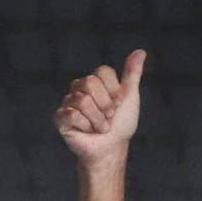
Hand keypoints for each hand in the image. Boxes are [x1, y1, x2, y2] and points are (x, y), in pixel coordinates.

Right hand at [54, 49, 146, 165]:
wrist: (112, 149)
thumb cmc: (121, 125)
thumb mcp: (130, 97)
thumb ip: (132, 74)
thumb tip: (141, 51)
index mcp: (95, 81)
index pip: (103, 72)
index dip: (114, 91)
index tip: (117, 104)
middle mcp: (80, 88)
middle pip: (90, 83)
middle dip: (105, 105)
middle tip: (108, 117)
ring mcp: (68, 102)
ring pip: (83, 101)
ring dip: (97, 120)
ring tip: (99, 127)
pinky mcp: (60, 117)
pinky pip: (72, 114)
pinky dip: (85, 126)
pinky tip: (86, 131)